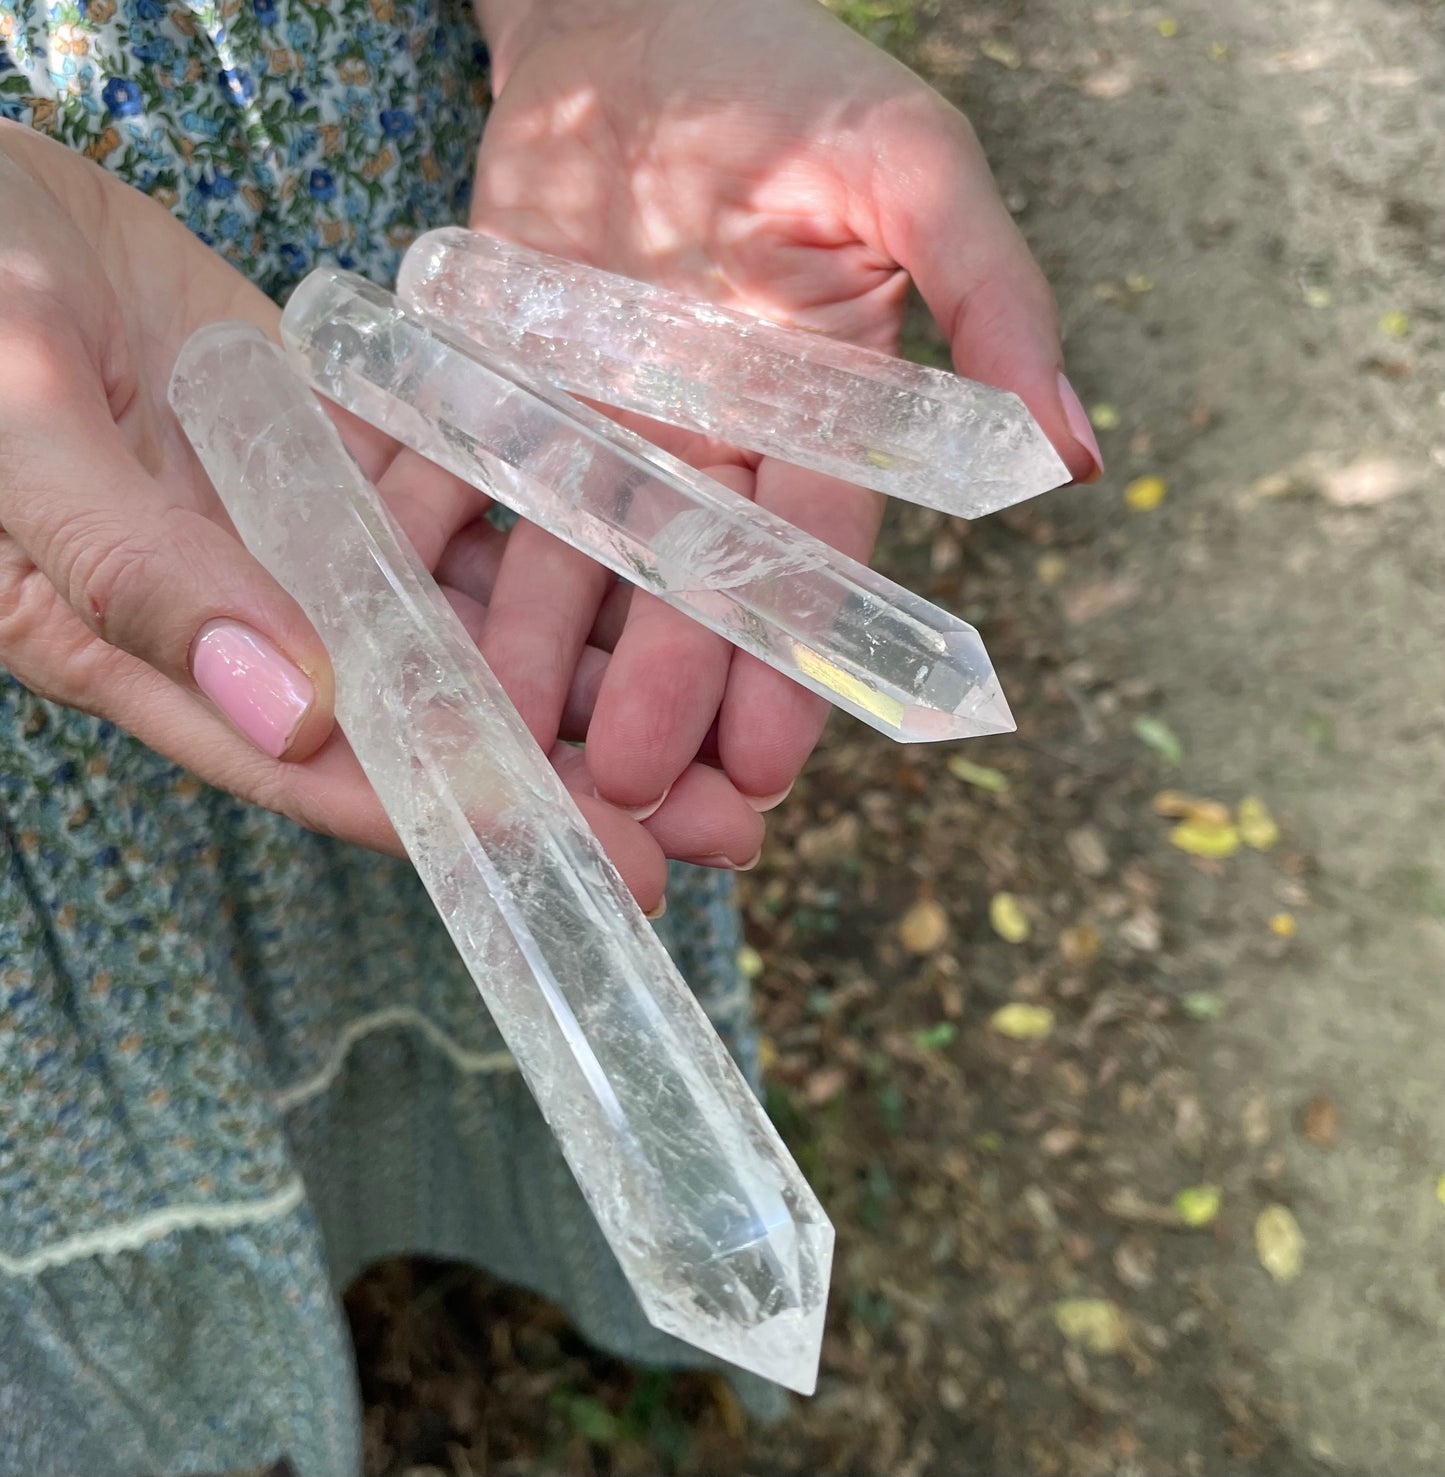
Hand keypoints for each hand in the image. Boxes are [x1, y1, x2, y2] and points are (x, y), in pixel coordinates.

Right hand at [0, 123, 755, 908]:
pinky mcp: (336, 456)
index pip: (345, 771)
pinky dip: (543, 542)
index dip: (478, 826)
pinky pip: (457, 511)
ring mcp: (303, 533)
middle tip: (723, 824)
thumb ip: (146, 576)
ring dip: (592, 673)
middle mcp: (255, 619)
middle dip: (578, 777)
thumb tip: (300, 713)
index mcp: (167, 656)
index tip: (608, 870)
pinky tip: (646, 574)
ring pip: (468, 624)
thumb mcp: (20, 439)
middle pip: (438, 721)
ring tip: (727, 721)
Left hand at [464, 0, 1102, 821]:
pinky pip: (468, 484)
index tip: (761, 769)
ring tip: (522, 749)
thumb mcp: (911, 169)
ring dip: (547, 657)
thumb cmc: (785, 74)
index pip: (807, 566)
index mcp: (813, 419)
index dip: (786, 669)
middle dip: (660, 695)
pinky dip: (439, 550)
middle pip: (684, 594)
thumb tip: (1077, 454)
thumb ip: (991, 302)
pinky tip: (414, 627)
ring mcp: (599, 427)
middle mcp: (708, 446)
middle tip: (629, 795)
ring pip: (573, 564)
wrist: (630, 15)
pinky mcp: (504, 393)